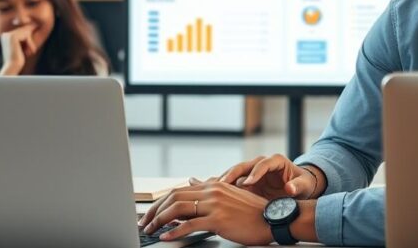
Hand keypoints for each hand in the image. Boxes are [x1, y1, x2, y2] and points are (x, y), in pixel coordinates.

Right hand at [0, 24, 36, 74]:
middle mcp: (5, 34)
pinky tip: (30, 51)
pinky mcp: (13, 37)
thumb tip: (33, 26)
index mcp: (6, 36)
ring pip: (27, 32)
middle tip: (32, 50)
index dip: (29, 39)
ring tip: (31, 51)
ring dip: (31, 42)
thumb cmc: (18, 59)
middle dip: (30, 40)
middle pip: (25, 30)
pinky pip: (27, 35)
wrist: (12, 67)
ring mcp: (8, 35)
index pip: (22, 31)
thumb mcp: (21, 46)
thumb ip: (23, 37)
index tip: (29, 49)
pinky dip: (30, 43)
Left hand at [138, 181, 272, 245]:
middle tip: (146, 223)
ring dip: (160, 220)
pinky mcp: (218, 219)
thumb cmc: (253, 211)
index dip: (161, 202)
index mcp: (213, 186)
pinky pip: (190, 225)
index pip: (178, 190)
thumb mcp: (229, 195)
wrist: (271, 219)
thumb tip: (192, 180)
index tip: (152, 213)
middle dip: (155, 211)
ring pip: (178, 209)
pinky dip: (175, 231)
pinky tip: (167, 237)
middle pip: (174, 197)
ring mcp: (215, 204)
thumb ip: (210, 187)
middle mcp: (212, 191)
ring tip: (151, 230)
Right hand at [218, 154, 321, 199]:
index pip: (263, 164)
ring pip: (235, 174)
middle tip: (222, 185)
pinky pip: (233, 184)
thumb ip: (297, 186)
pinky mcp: (246, 182)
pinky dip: (223, 188)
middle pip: (244, 166)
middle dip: (232, 174)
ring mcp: (252, 172)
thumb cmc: (302, 185)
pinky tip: (213, 194)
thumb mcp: (304, 185)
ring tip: (212, 190)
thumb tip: (290, 188)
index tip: (248, 183)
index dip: (255, 173)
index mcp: (276, 161)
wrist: (298, 188)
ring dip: (224, 181)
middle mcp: (261, 164)